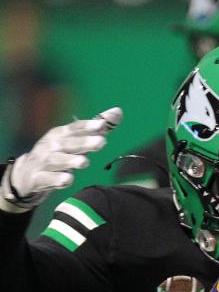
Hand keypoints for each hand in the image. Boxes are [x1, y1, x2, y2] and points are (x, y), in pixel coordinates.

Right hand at [0, 108, 122, 212]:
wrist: (27, 173)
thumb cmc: (58, 153)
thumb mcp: (74, 140)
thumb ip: (96, 128)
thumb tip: (118, 111)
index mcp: (61, 134)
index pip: (75, 128)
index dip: (88, 126)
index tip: (102, 124)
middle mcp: (52, 146)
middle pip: (68, 143)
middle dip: (84, 142)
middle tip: (101, 142)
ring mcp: (44, 162)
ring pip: (58, 160)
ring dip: (70, 161)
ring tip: (84, 162)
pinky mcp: (39, 178)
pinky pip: (48, 179)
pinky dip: (57, 180)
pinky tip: (67, 180)